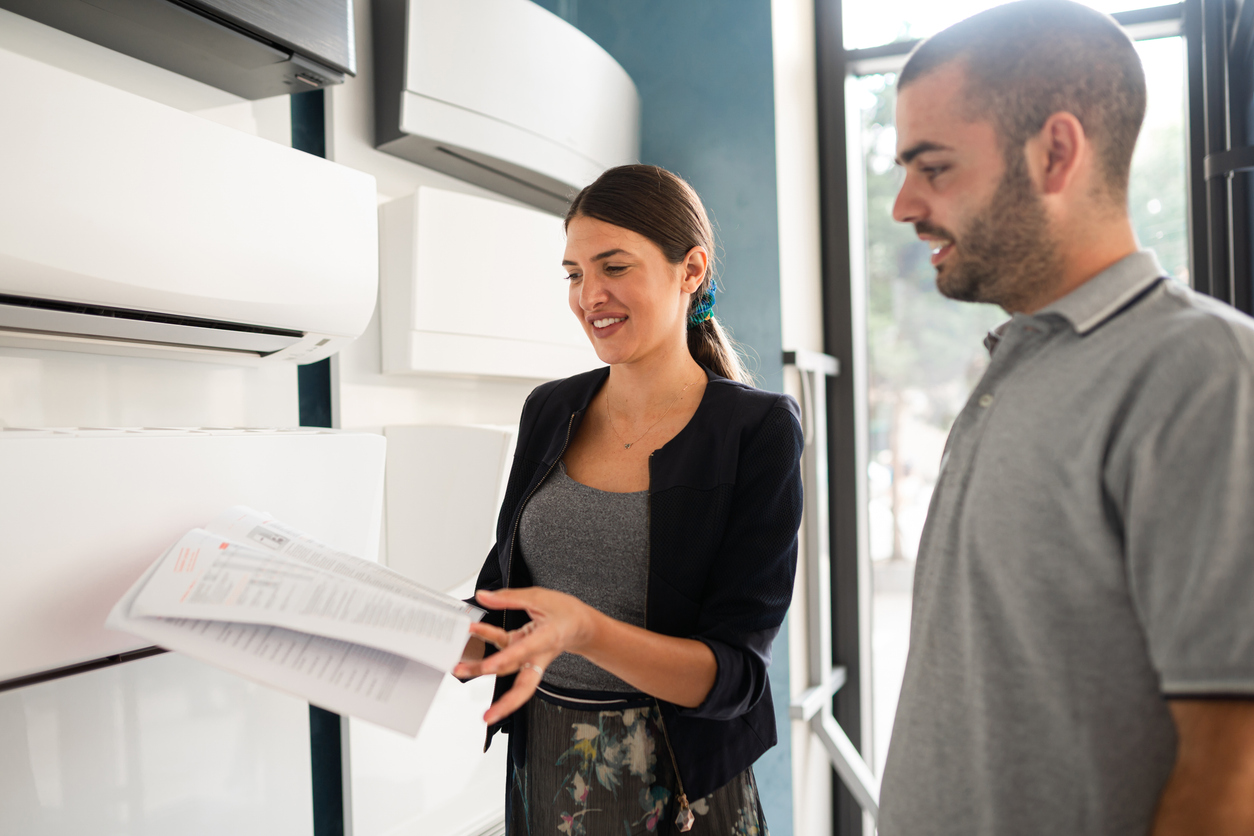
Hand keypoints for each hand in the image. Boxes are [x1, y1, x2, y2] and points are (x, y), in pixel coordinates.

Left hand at [452, 587, 599, 724]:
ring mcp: (530, 658)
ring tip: (460, 670)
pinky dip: (487, 646)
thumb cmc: (565, 613)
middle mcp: (539, 655)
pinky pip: (504, 653)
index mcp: (548, 638)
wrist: (580, 625)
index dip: (507, 659)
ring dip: (483, 671)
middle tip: (487, 715)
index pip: (526, 651)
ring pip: (508, 672)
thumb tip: (484, 597)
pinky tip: (472, 639)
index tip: (489, 666)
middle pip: (523, 686)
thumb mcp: (539, 597)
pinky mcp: (522, 653)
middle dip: (505, 702)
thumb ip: (509, 598)